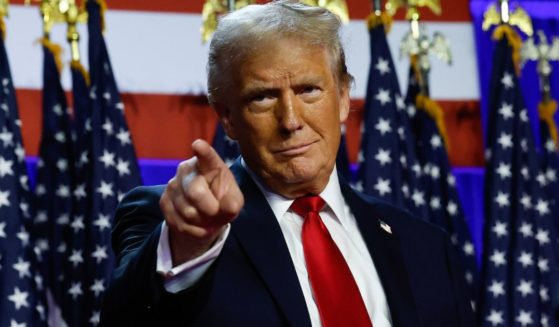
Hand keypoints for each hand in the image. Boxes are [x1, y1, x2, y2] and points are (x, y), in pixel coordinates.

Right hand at [160, 139, 243, 265]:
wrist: (205, 213)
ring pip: (188, 212)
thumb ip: (234, 203)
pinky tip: (198, 224)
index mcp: (209, 164)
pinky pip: (180, 223)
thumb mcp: (234, 201)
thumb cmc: (222, 200)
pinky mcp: (164, 201)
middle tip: (216, 212)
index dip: (203, 151)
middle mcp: (187, 169)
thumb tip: (230, 207)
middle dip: (210, 209)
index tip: (198, 145)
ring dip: (202, 222)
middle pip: (196, 193)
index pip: (206, 156)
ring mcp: (173, 184)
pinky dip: (193, 230)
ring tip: (207, 217)